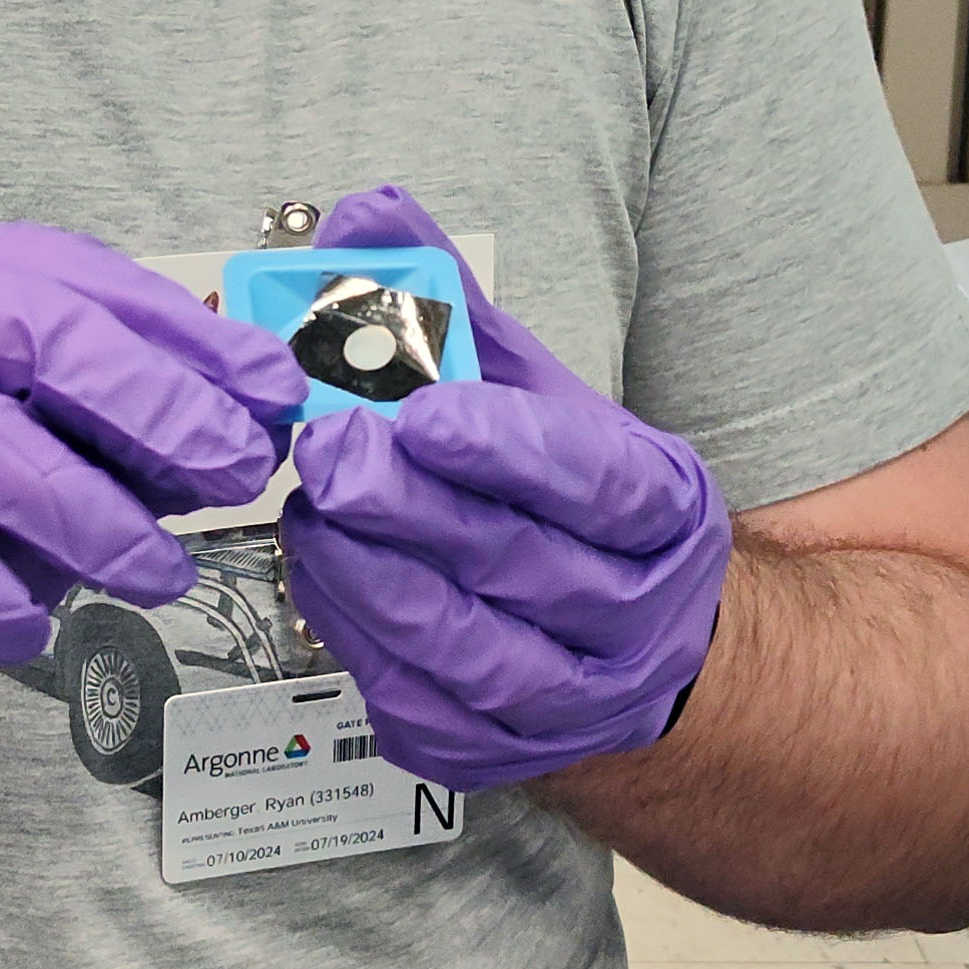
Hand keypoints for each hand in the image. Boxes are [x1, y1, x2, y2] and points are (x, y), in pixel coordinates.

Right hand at [0, 221, 306, 839]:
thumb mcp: (23, 485)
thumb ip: (106, 439)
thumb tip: (242, 423)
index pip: (61, 272)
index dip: (177, 329)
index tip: (270, 389)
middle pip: (23, 328)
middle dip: (152, 401)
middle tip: (239, 467)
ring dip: (89, 513)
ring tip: (158, 574)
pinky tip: (23, 635)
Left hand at [280, 184, 729, 790]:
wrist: (643, 655)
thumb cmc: (577, 505)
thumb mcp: (541, 397)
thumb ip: (450, 309)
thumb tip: (368, 213)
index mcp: (659, 512)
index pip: (592, 482)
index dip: (507, 448)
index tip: (422, 411)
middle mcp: (630, 617)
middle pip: (515, 564)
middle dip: (410, 506)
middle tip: (327, 449)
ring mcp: (569, 702)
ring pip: (464, 649)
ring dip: (372, 578)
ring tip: (309, 509)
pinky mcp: (495, 756)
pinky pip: (417, 705)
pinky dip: (357, 638)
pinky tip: (320, 572)